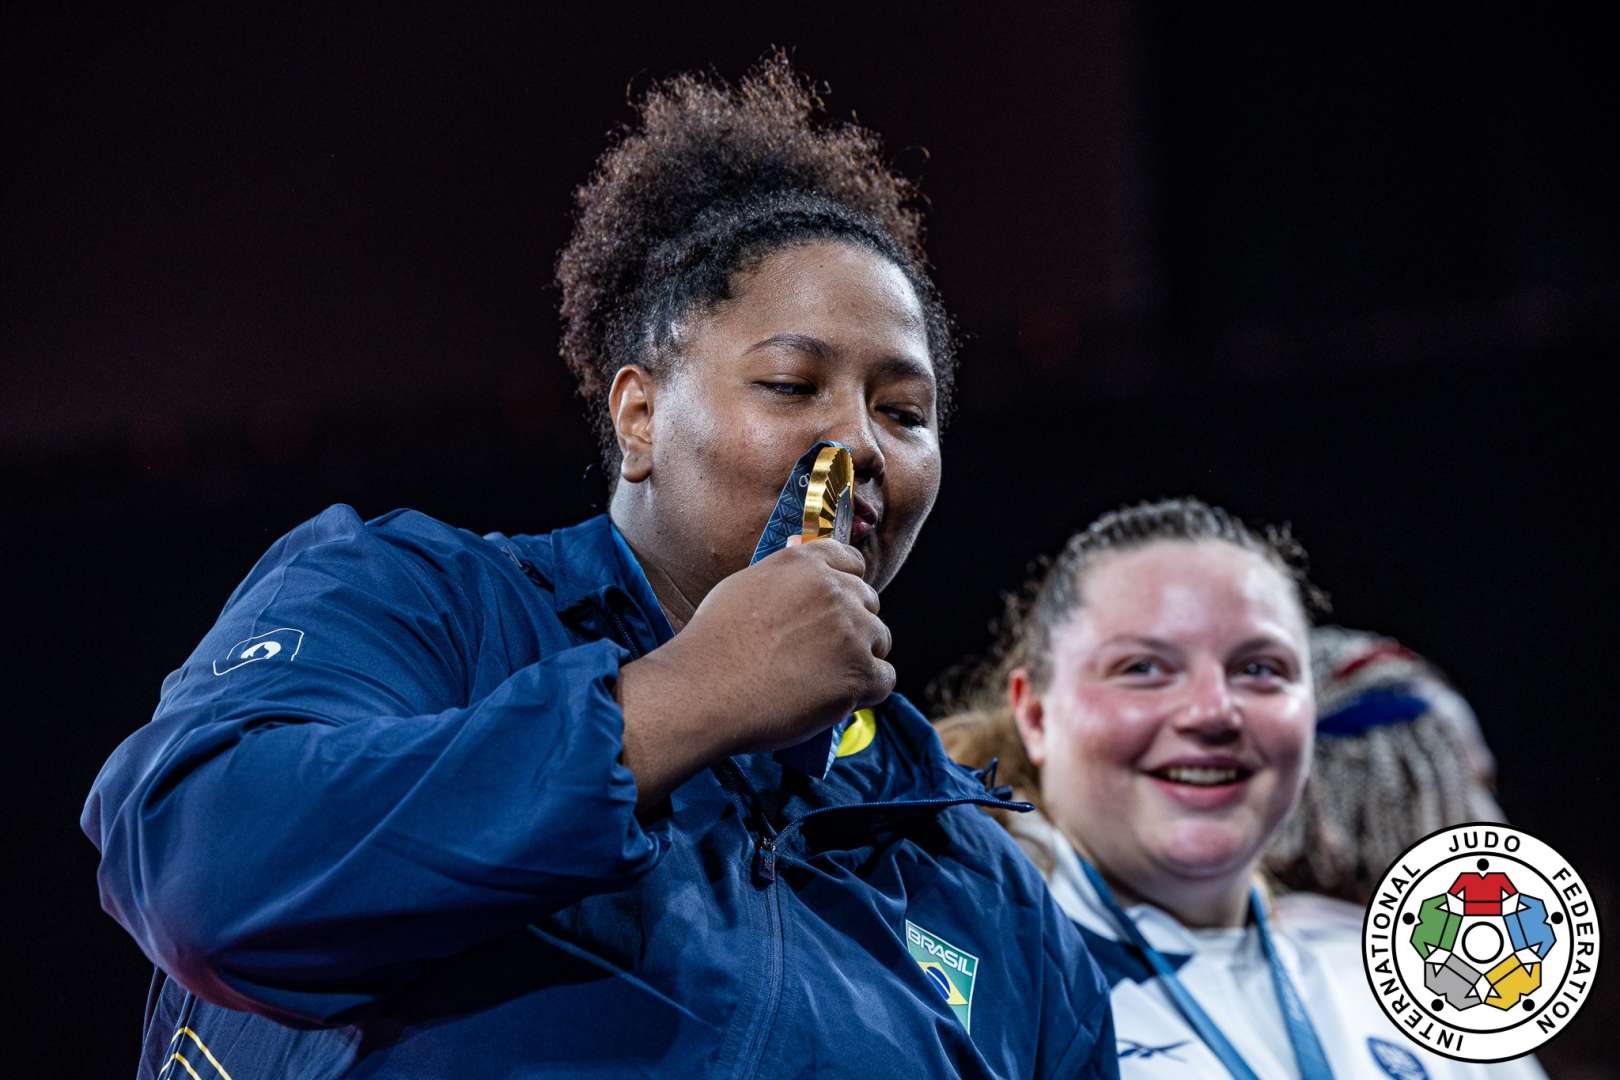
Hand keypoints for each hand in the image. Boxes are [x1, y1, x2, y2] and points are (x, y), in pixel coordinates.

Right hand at [616, 537, 892, 806]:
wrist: (705, 691)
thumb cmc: (714, 645)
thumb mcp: (743, 587)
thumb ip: (782, 572)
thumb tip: (800, 551)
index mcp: (805, 564)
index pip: (852, 561)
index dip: (847, 587)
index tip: (835, 609)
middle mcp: (835, 590)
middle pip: (869, 603)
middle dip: (853, 626)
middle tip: (820, 654)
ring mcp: (852, 631)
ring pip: (880, 641)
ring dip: (860, 659)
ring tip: (821, 679)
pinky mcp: (859, 673)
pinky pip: (884, 679)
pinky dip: (866, 693)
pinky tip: (835, 698)